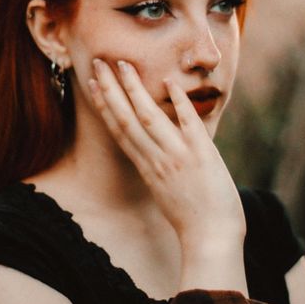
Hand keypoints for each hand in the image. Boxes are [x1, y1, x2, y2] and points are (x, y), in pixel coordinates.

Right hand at [88, 59, 245, 249]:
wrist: (211, 240)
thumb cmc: (192, 221)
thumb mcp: (167, 192)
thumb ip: (160, 169)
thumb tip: (160, 153)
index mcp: (147, 168)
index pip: (120, 130)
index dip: (105, 105)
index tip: (93, 85)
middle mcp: (156, 159)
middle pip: (127, 118)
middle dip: (111, 89)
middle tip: (99, 62)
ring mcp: (177, 156)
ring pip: (149, 117)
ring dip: (135, 89)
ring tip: (123, 64)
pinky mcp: (201, 155)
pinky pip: (188, 123)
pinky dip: (179, 102)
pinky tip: (169, 81)